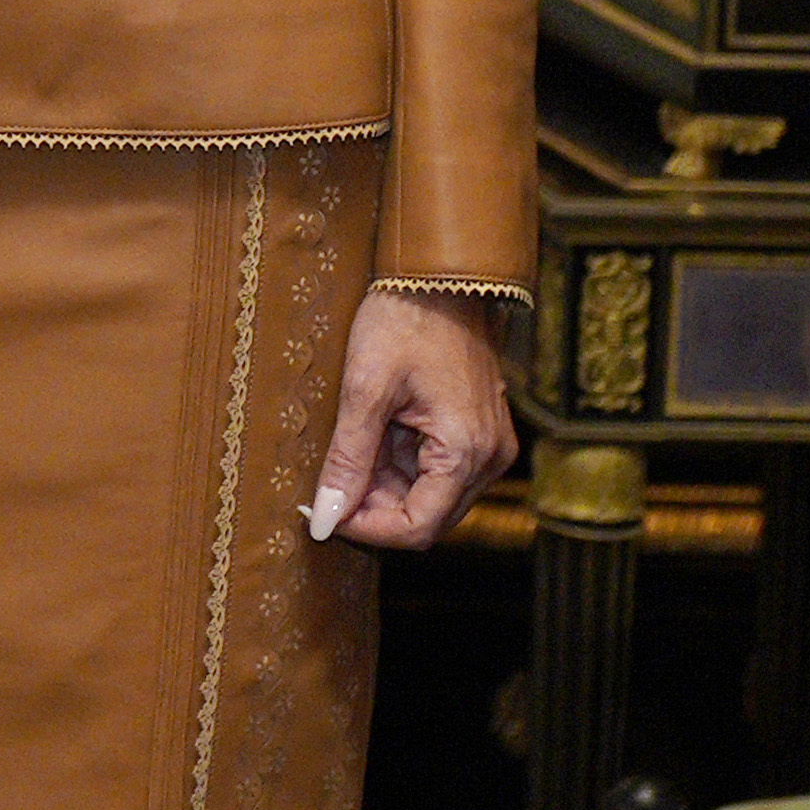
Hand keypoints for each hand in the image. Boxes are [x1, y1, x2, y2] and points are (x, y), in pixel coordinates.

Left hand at [309, 288, 513, 551]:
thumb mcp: (364, 390)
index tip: (321, 513)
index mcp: (467, 452)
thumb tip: (325, 514)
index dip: (367, 529)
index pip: (418, 528)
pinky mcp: (476, 433)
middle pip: (427, 517)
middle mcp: (488, 459)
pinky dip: (398, 466)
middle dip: (373, 509)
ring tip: (344, 454)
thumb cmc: (404, 323)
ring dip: (383, 487)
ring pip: (430, 496)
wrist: (440, 280)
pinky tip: (368, 439)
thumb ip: (348, 459)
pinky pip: (436, 470)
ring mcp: (486, 446)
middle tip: (323, 487)